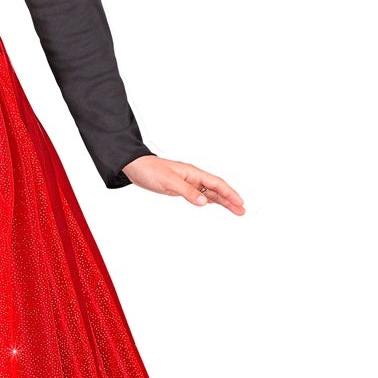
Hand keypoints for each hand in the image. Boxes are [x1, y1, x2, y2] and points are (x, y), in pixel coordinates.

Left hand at [123, 155, 244, 213]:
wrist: (135, 167)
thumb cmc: (150, 170)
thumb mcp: (169, 182)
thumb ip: (187, 191)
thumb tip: (204, 202)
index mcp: (193, 173)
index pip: (216, 184)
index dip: (229, 193)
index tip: (239, 203)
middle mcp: (193, 177)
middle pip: (216, 189)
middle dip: (230, 199)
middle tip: (242, 211)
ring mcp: (188, 182)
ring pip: (209, 192)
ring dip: (222, 201)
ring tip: (234, 210)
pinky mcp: (180, 188)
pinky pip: (199, 194)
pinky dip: (209, 199)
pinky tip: (213, 203)